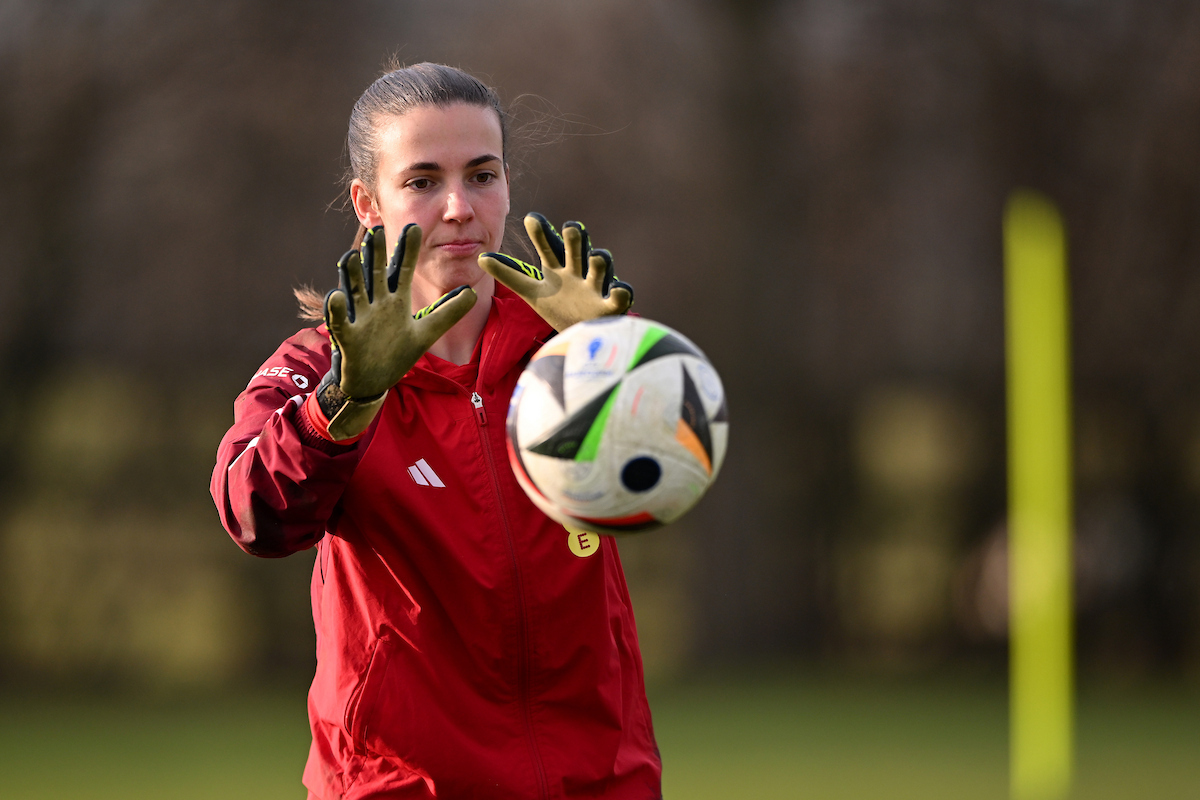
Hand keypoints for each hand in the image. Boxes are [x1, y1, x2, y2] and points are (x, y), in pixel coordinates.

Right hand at [316, 224, 475, 439]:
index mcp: (396, 301)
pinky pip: (340, 322)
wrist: (373, 381)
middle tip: (377, 231)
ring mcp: (360, 318)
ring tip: (351, 255)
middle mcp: (377, 304)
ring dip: (353, 275)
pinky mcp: (346, 337)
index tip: (414, 228)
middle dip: (377, 255)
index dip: (408, 251)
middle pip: (376, 274)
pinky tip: (336, 295)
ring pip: (355, 292)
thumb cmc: (397, 353)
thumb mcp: (426, 332)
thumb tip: (473, 292)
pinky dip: (337, 310)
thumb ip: (448, 312)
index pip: (403, 270)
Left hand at [478, 213, 632, 331]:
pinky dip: (622, 293)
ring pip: (600, 270)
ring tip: (597, 256)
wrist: (586, 335)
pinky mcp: (612, 306)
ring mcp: (597, 288)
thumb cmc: (561, 308)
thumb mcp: (533, 292)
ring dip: (600, 263)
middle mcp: (579, 272)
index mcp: (559, 268)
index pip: (547, 247)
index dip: (541, 234)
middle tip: (571, 227)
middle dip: (575, 240)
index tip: (532, 219)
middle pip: (576, 251)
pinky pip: (621, 297)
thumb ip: (509, 274)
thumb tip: (481, 257)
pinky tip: (619, 289)